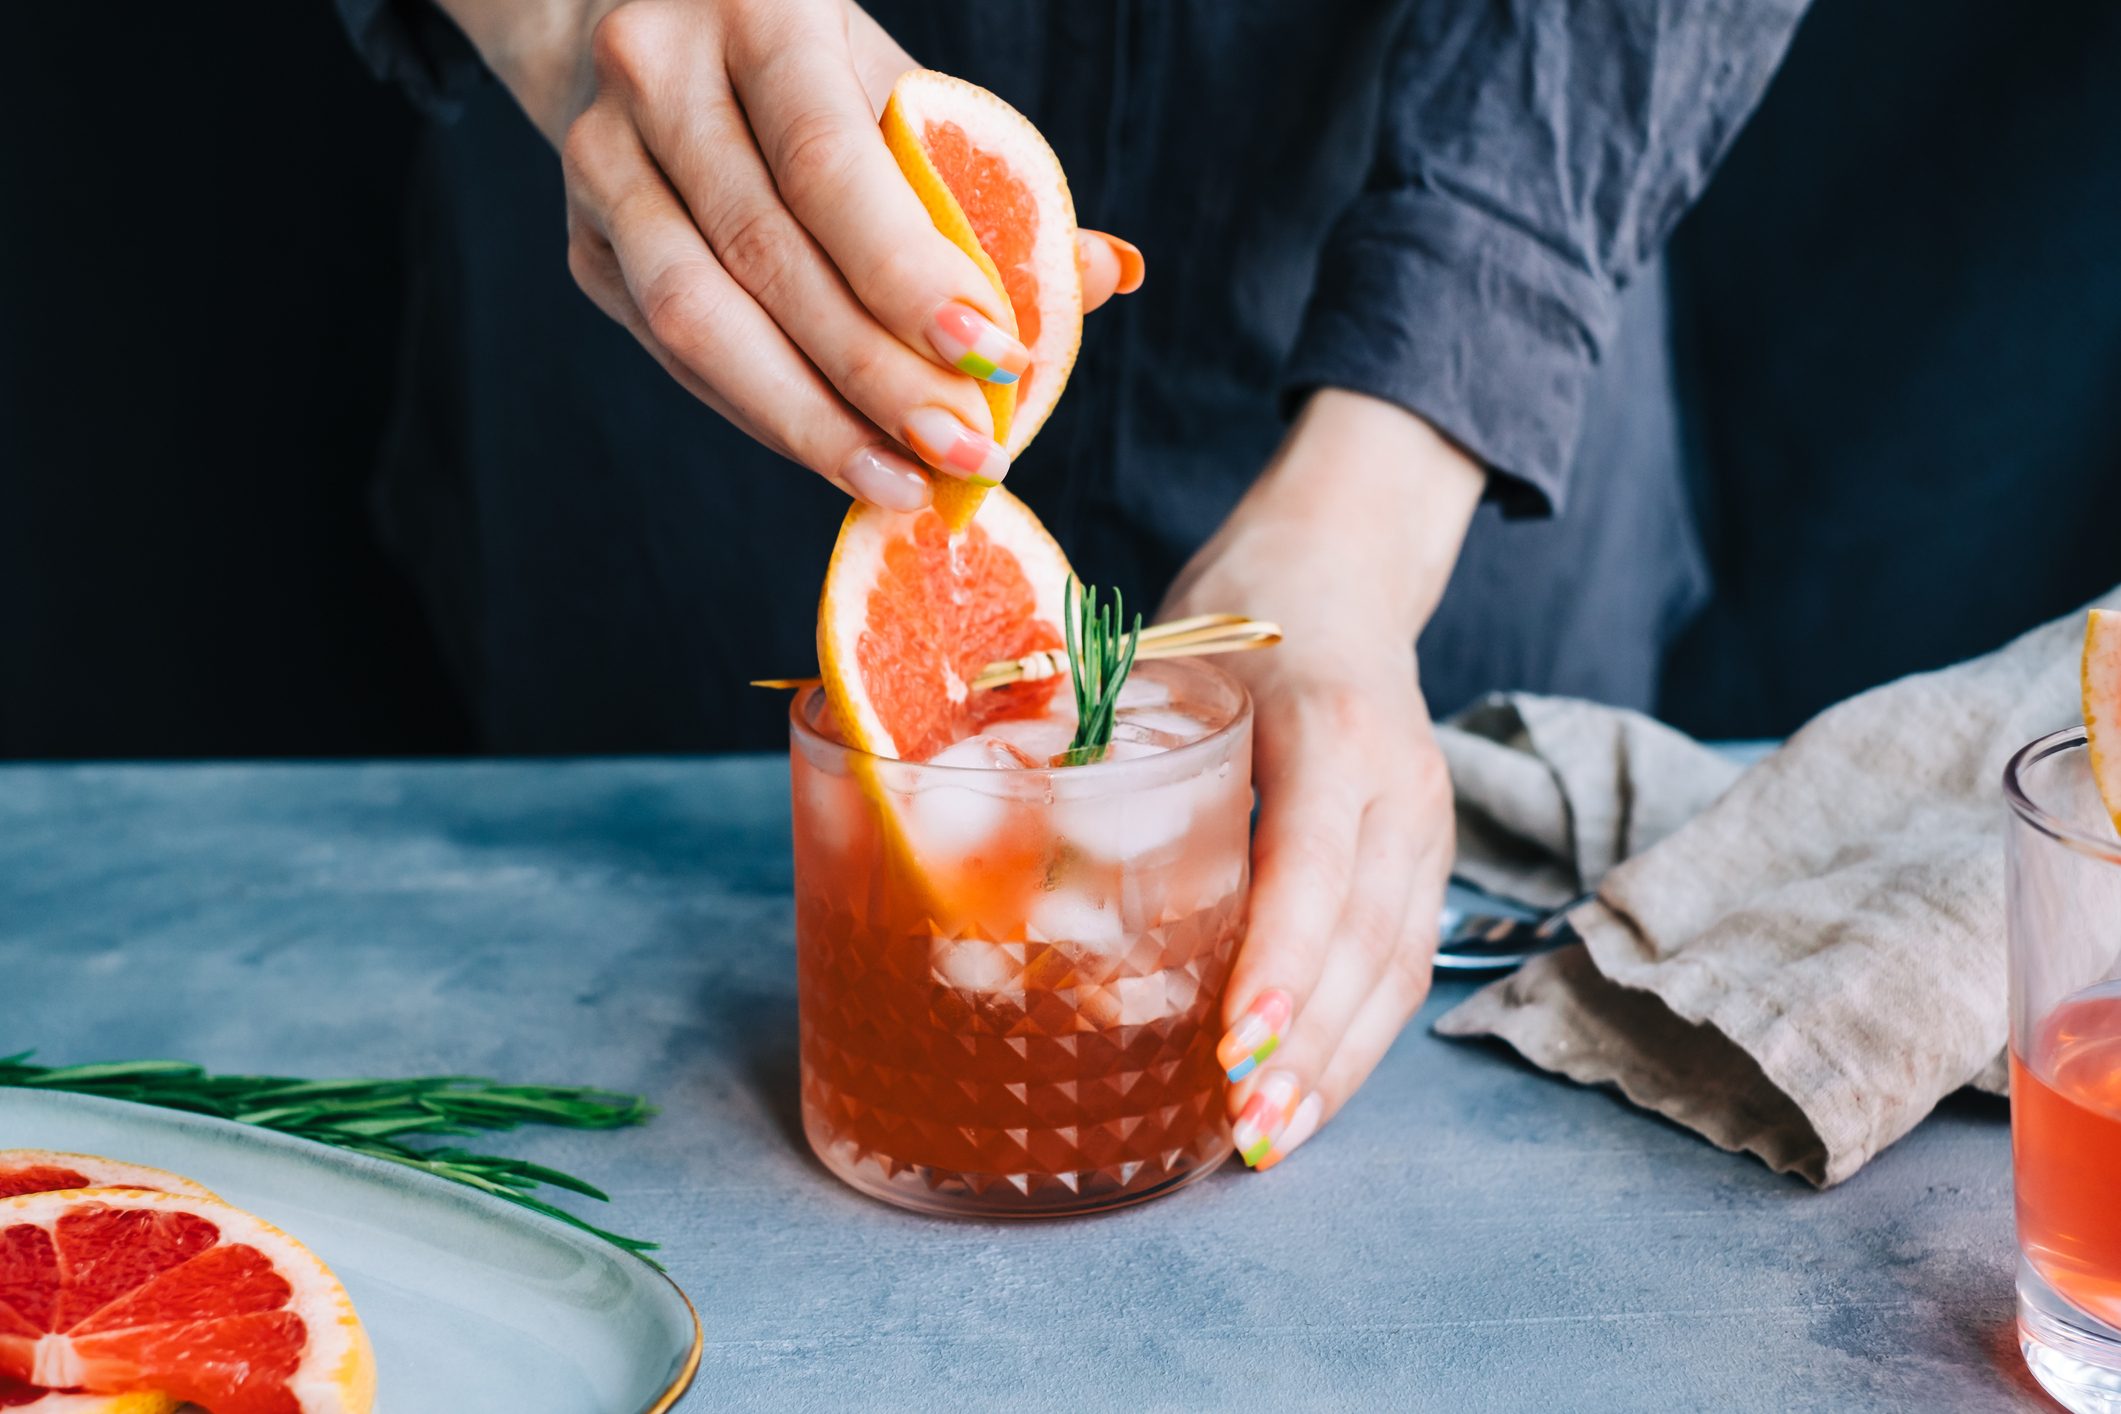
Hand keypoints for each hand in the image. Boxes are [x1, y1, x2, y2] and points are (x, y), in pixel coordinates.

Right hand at [435, 0, 1142, 508]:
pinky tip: (841, 454)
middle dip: (878, 377)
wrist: (634, 20)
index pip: (830, 164)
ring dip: (810, 423)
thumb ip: (992, 182)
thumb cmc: (808, 68)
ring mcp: (601, 163)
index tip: (995, 360)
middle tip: (968, 453)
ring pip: (699, 320)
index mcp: (758, 7)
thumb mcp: (898, 87)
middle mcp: (657, 74)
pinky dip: (767, 416)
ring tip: (903, 484)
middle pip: (767, 258)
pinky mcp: (582, 247)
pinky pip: (677, 354)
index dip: (910, 276)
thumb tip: (1105, 275)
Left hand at [1160, 390, 1483, 1171]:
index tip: (1235, 1040)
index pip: (1316, 862)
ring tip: (1268, 1139)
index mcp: (1332, 728)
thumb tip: (968, 808)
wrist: (1343, 570)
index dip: (1282, 958)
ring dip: (1337, 1065)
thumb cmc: (1241, 612)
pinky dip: (1353, 1037)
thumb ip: (1090, 731)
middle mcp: (1399, 784)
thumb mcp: (1165, 654)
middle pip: (1369, 939)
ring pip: (1396, 967)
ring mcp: (1424, 826)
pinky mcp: (1423, 860)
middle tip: (1243, 1128)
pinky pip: (1401, 962)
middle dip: (1309, 1046)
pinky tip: (1302, 1089)